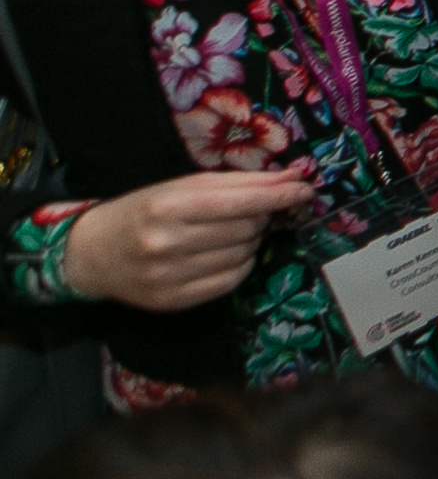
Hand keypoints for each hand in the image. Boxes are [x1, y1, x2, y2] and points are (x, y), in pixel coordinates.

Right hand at [61, 168, 311, 310]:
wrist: (91, 254)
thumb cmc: (140, 212)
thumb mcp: (179, 186)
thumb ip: (235, 183)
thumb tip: (290, 178)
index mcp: (167, 206)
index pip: (240, 202)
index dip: (278, 195)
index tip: (305, 188)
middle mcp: (168, 243)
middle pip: (245, 228)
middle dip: (261, 215)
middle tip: (254, 209)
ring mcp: (170, 276)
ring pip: (243, 254)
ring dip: (251, 239)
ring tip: (234, 230)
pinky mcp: (175, 301)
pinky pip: (232, 280)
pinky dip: (241, 264)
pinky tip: (228, 253)